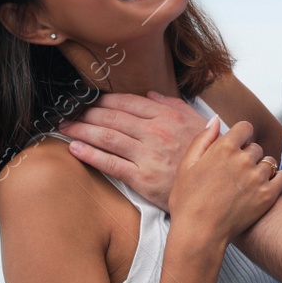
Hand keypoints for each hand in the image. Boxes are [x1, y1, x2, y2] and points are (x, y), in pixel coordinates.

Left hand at [60, 93, 206, 208]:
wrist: (218, 188)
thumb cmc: (206, 155)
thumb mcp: (196, 122)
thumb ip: (172, 105)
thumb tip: (150, 94)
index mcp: (167, 116)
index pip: (127, 102)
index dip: (103, 100)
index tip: (88, 100)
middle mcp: (156, 132)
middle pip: (112, 117)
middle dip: (86, 113)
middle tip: (67, 112)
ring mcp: (148, 155)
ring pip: (107, 137)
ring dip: (81, 130)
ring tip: (63, 126)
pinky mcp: (143, 178)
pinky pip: (110, 163)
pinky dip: (90, 154)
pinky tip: (74, 148)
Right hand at [169, 119, 281, 243]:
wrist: (199, 233)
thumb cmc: (187, 201)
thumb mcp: (186, 165)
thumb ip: (202, 139)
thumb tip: (215, 120)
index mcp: (223, 148)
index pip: (245, 127)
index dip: (241, 136)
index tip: (236, 147)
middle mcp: (243, 159)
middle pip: (256, 147)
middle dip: (248, 156)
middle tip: (236, 173)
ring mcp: (258, 177)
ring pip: (269, 162)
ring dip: (261, 169)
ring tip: (247, 184)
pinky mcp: (268, 195)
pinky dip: (278, 179)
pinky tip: (266, 186)